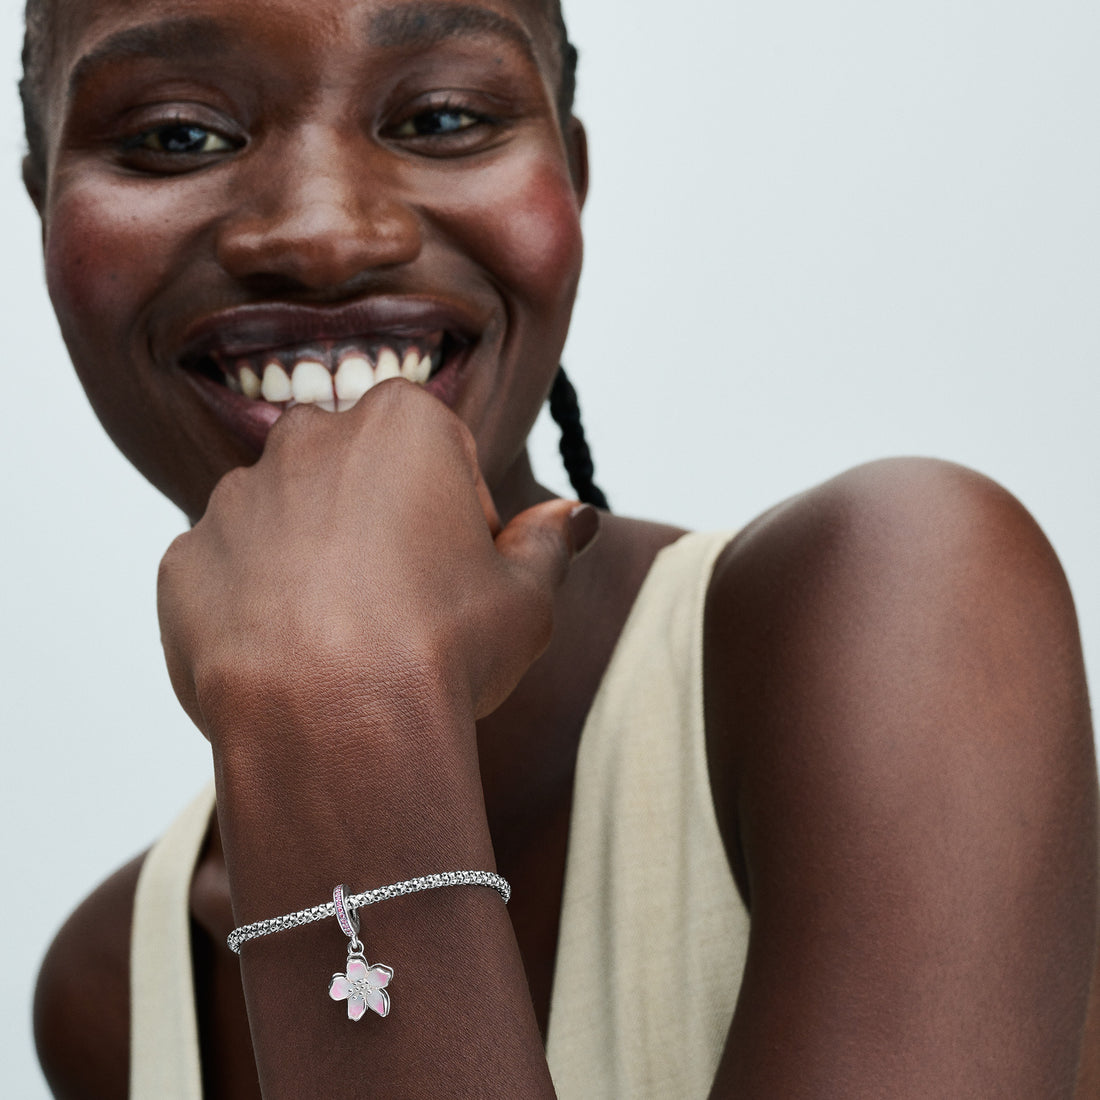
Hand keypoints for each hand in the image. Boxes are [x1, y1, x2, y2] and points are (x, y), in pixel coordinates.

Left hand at [157, 380, 596, 752]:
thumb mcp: (528, 597)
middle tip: (405, 606)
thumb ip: (549, 542)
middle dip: (378, 523)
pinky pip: (229, 572)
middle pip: (356, 475)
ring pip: (287, 520)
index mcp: (400, 424)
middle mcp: (309, 440)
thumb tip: (574, 516)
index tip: (461, 573)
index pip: (441, 450)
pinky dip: (254, 604)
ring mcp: (237, 498)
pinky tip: (290, 658)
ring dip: (313, 562)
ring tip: (344, 642)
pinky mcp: (184, 559)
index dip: (459, 515)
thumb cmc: (443, 647)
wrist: (332, 725)